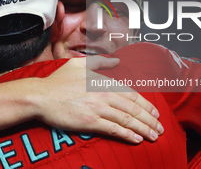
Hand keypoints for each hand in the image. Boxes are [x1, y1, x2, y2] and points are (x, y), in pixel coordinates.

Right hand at [34, 56, 162, 142]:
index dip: (145, 105)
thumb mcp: (79, 64)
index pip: (131, 94)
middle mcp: (103, 95)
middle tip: (160, 128)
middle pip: (132, 108)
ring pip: (126, 119)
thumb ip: (99, 61)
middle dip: (149, 119)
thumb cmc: (59, 80)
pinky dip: (127, 134)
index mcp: (102, 81)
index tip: (155, 113)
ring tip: (153, 136)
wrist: (41, 96)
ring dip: (143, 128)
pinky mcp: (89, 122)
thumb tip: (117, 61)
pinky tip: (136, 139)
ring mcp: (97, 108)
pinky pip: (113, 129)